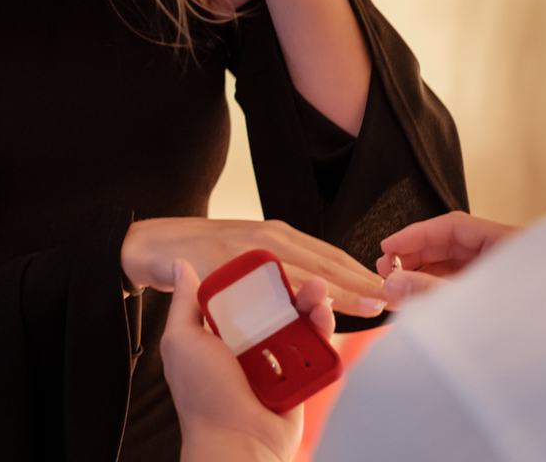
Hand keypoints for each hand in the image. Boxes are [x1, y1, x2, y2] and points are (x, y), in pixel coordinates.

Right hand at [122, 217, 386, 316]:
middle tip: (394, 300)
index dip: (360, 274)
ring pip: (301, 271)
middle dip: (361, 282)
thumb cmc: (202, 255)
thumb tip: (314, 292)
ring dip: (337, 289)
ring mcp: (247, 248)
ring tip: (368, 304)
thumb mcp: (248, 258)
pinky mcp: (224, 263)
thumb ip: (279, 270)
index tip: (389, 292)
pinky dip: (289, 295)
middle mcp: (269, 237)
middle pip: (324, 262)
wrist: (151, 244)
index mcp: (279, 237)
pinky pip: (262, 283)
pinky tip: (311, 308)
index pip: (328, 256)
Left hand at [161, 259, 334, 461]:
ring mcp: (274, 364)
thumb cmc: (204, 396)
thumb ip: (184, 302)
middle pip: (275, 309)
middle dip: (292, 290)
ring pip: (298, 326)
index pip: (242, 298)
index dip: (258, 279)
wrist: (237, 443)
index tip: (271, 262)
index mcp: (218, 337)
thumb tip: (179, 265)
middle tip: (304, 277)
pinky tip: (322, 317)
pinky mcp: (298, 379)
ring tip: (318, 292)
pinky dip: (322, 332)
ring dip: (311, 306)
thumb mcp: (181, 340)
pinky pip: (314, 350)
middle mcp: (246, 348)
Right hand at [376, 212, 520, 306]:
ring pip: (453, 267)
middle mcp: (504, 256)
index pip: (452, 227)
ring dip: (424, 275)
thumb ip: (431, 291)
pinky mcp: (497, 297)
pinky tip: (418, 301)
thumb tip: (396, 283)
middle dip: (416, 256)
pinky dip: (437, 291)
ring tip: (398, 290)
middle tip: (388, 271)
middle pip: (450, 245)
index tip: (388, 246)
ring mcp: (501, 277)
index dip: (416, 234)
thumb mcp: (473, 300)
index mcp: (507, 243)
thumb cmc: (536, 320)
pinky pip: (460, 286)